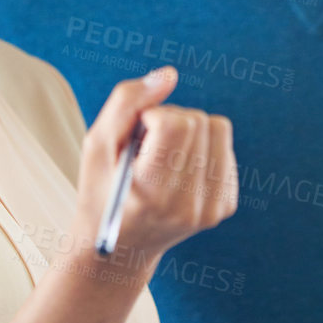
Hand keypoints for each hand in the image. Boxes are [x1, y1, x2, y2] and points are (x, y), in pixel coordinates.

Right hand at [69, 66, 236, 277]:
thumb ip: (127, 102)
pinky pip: (225, 147)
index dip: (153, 116)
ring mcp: (212, 209)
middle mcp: (189, 205)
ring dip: (189, 132)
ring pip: (217, 129)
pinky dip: (203, 148)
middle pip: (198, 121)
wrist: (122, 247)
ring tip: (163, 158)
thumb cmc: (103, 190)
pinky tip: (179, 170)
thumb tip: (169, 74)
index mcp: (153, 193)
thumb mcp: (97, 144)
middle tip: (147, 149)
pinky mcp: (225, 206)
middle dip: (171, 121)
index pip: (176, 123)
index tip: (137, 136)